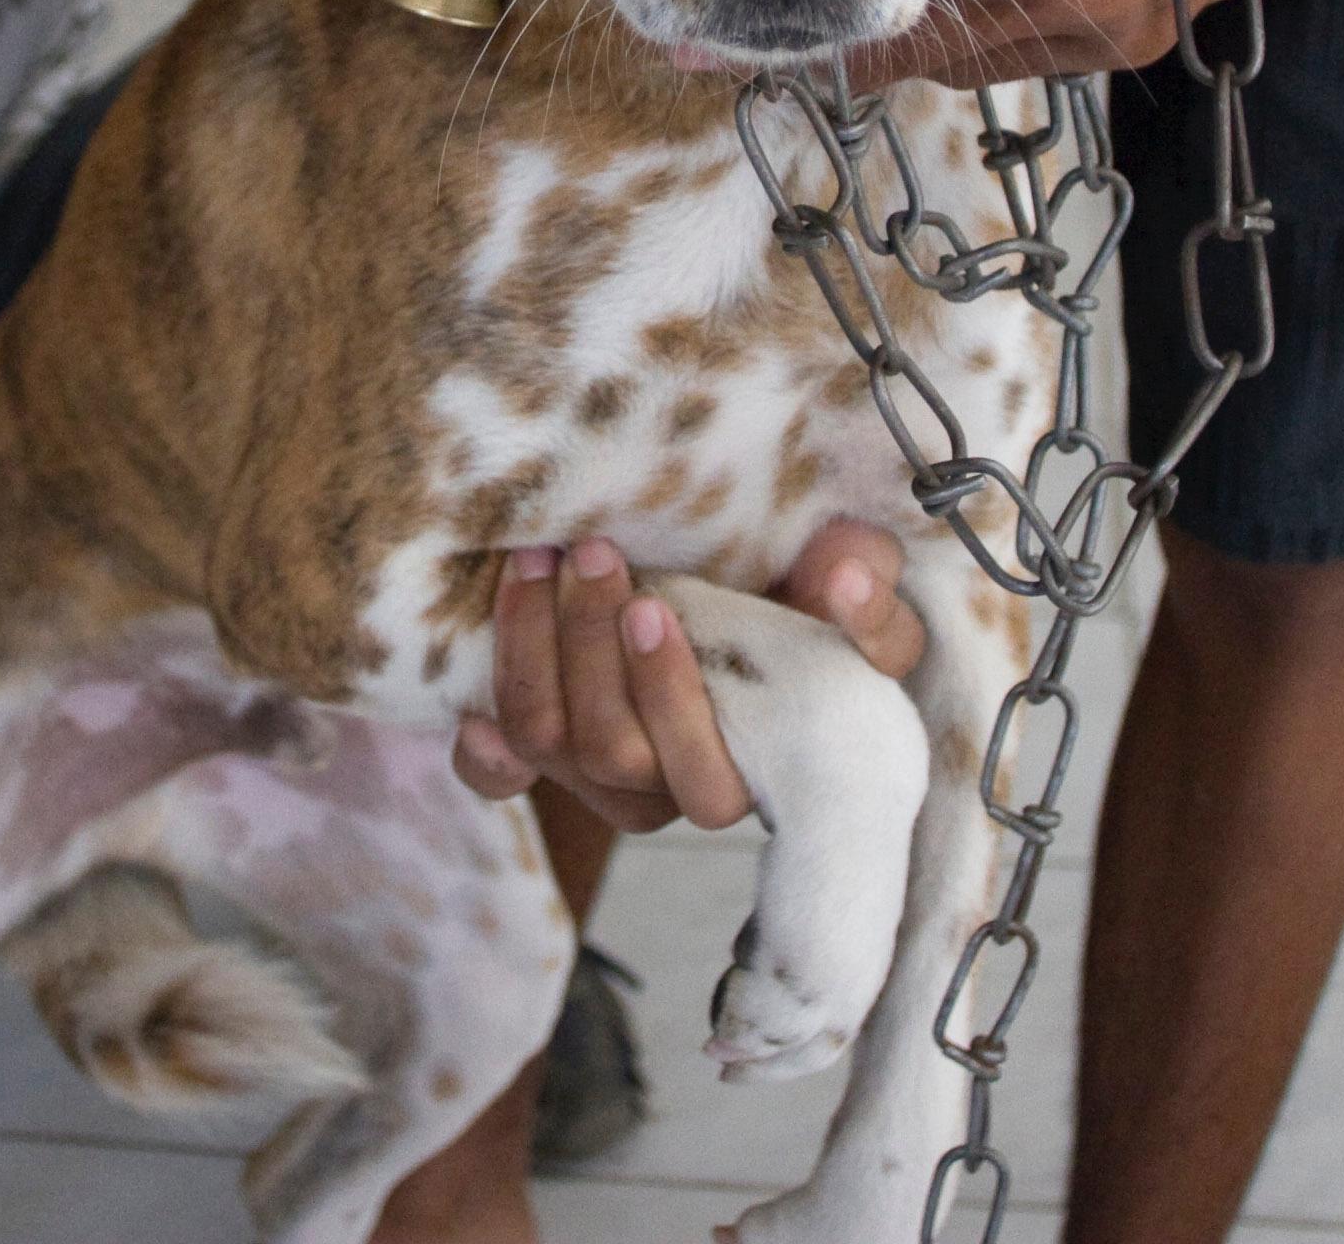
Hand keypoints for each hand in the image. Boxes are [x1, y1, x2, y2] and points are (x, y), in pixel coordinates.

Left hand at [448, 520, 927, 833]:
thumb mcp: (857, 598)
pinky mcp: (546, 754)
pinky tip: (472, 708)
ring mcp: (599, 774)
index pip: (705, 782)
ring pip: (548, 740)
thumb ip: (871, 605)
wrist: (747, 576)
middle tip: (590, 554)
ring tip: (538, 560)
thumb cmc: (810, 599)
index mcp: (749, 768)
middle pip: (610, 751)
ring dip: (532, 649)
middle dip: (590, 650)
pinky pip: (499, 774)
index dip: (669, 701)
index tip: (653, 608)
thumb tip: (845, 580)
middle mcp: (667, 788)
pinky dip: (482, 749)